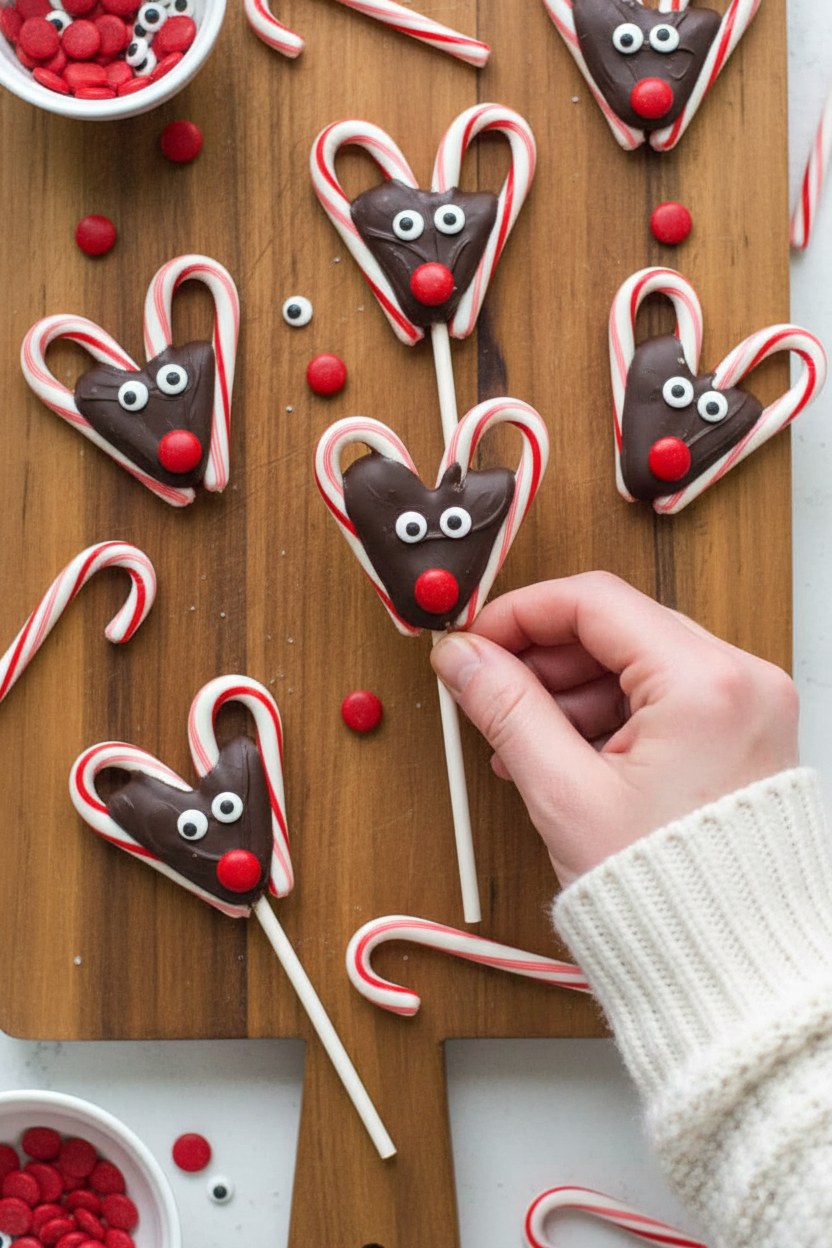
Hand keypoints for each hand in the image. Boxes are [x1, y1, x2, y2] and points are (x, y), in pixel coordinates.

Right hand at [430, 572, 798, 885]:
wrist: (733, 968)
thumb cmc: (670, 898)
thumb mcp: (566, 795)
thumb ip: (507, 709)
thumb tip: (463, 659)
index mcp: (706, 684)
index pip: (595, 601)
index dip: (521, 613)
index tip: (476, 637)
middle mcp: (741, 681)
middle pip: (617, 625)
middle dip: (543, 655)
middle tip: (488, 685)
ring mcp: (747, 705)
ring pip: (636, 659)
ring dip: (570, 688)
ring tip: (521, 739)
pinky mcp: (741, 730)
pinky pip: (662, 695)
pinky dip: (607, 713)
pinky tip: (563, 752)